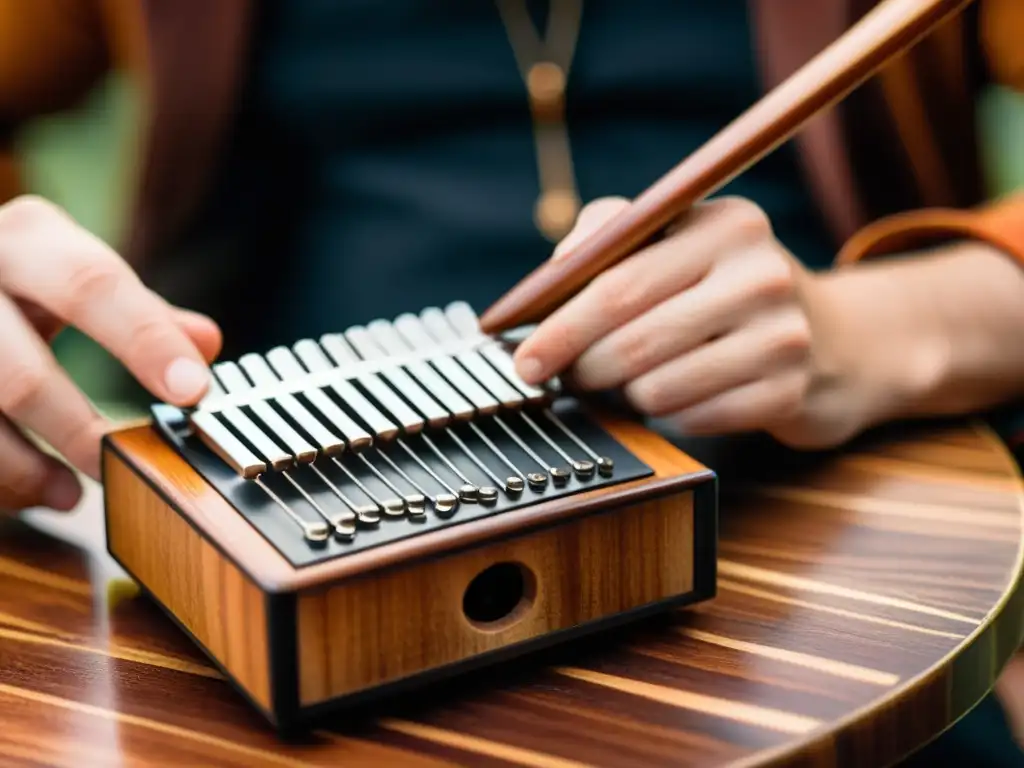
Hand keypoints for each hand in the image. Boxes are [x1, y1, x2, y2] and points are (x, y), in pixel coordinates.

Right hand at [0, 195, 220, 511]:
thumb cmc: (17, 278)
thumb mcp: (73, 273)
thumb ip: (141, 311)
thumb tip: (206, 344)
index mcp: (30, 239)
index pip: (94, 287)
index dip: (147, 342)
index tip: (192, 390)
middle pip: (23, 375)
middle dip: (78, 431)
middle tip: (121, 462)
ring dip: (28, 471)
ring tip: (71, 495)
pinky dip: (4, 478)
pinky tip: (33, 491)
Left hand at [513, 195, 866, 448]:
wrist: (832, 340)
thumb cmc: (726, 286)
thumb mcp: (681, 237)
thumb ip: (610, 236)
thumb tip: (549, 276)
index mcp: (726, 225)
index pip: (618, 283)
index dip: (559, 328)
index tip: (523, 360)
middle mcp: (762, 274)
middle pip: (631, 343)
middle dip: (581, 368)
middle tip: (564, 376)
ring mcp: (783, 337)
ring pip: (655, 390)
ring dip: (627, 393)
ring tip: (638, 377)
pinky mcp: (789, 393)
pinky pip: (691, 420)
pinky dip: (672, 413)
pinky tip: (685, 393)